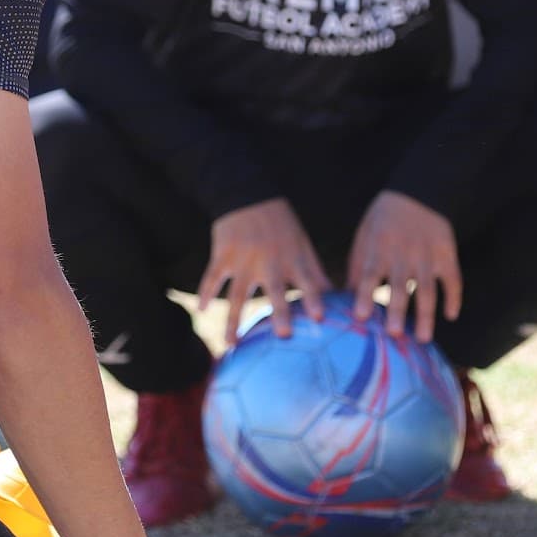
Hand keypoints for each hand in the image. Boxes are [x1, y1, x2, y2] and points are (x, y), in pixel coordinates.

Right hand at [202, 198, 329, 342]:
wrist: (246, 193)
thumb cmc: (280, 224)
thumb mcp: (302, 242)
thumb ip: (315, 272)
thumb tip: (336, 297)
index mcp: (292, 258)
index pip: (306, 281)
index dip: (313, 298)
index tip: (320, 318)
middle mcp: (269, 261)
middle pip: (274, 290)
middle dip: (280, 312)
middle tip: (284, 335)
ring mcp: (243, 260)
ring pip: (237, 294)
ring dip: (234, 320)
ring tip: (232, 343)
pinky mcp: (222, 255)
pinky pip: (212, 277)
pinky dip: (205, 293)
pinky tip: (201, 310)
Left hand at [348, 190, 459, 343]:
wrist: (419, 193)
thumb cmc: (384, 220)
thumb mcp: (364, 236)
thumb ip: (356, 267)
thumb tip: (345, 298)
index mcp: (378, 250)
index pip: (369, 275)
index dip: (365, 296)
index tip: (360, 317)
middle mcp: (403, 256)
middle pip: (400, 287)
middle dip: (397, 310)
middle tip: (394, 334)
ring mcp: (427, 257)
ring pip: (428, 290)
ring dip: (426, 315)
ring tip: (423, 338)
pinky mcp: (447, 256)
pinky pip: (453, 280)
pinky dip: (454, 297)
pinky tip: (451, 315)